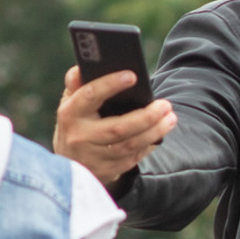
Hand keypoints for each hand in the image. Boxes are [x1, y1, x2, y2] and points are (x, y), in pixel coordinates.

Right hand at [53, 66, 175, 186]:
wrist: (68, 165)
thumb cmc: (76, 123)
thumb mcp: (70, 103)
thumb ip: (76, 83)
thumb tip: (81, 68)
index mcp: (70, 113)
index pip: (90, 96)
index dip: (110, 85)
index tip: (132, 75)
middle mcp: (81, 137)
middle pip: (118, 128)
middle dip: (145, 116)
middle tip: (165, 105)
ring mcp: (94, 157)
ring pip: (130, 145)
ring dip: (154, 131)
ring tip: (170, 118)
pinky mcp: (108, 171)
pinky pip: (133, 157)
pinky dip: (149, 144)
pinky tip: (160, 133)